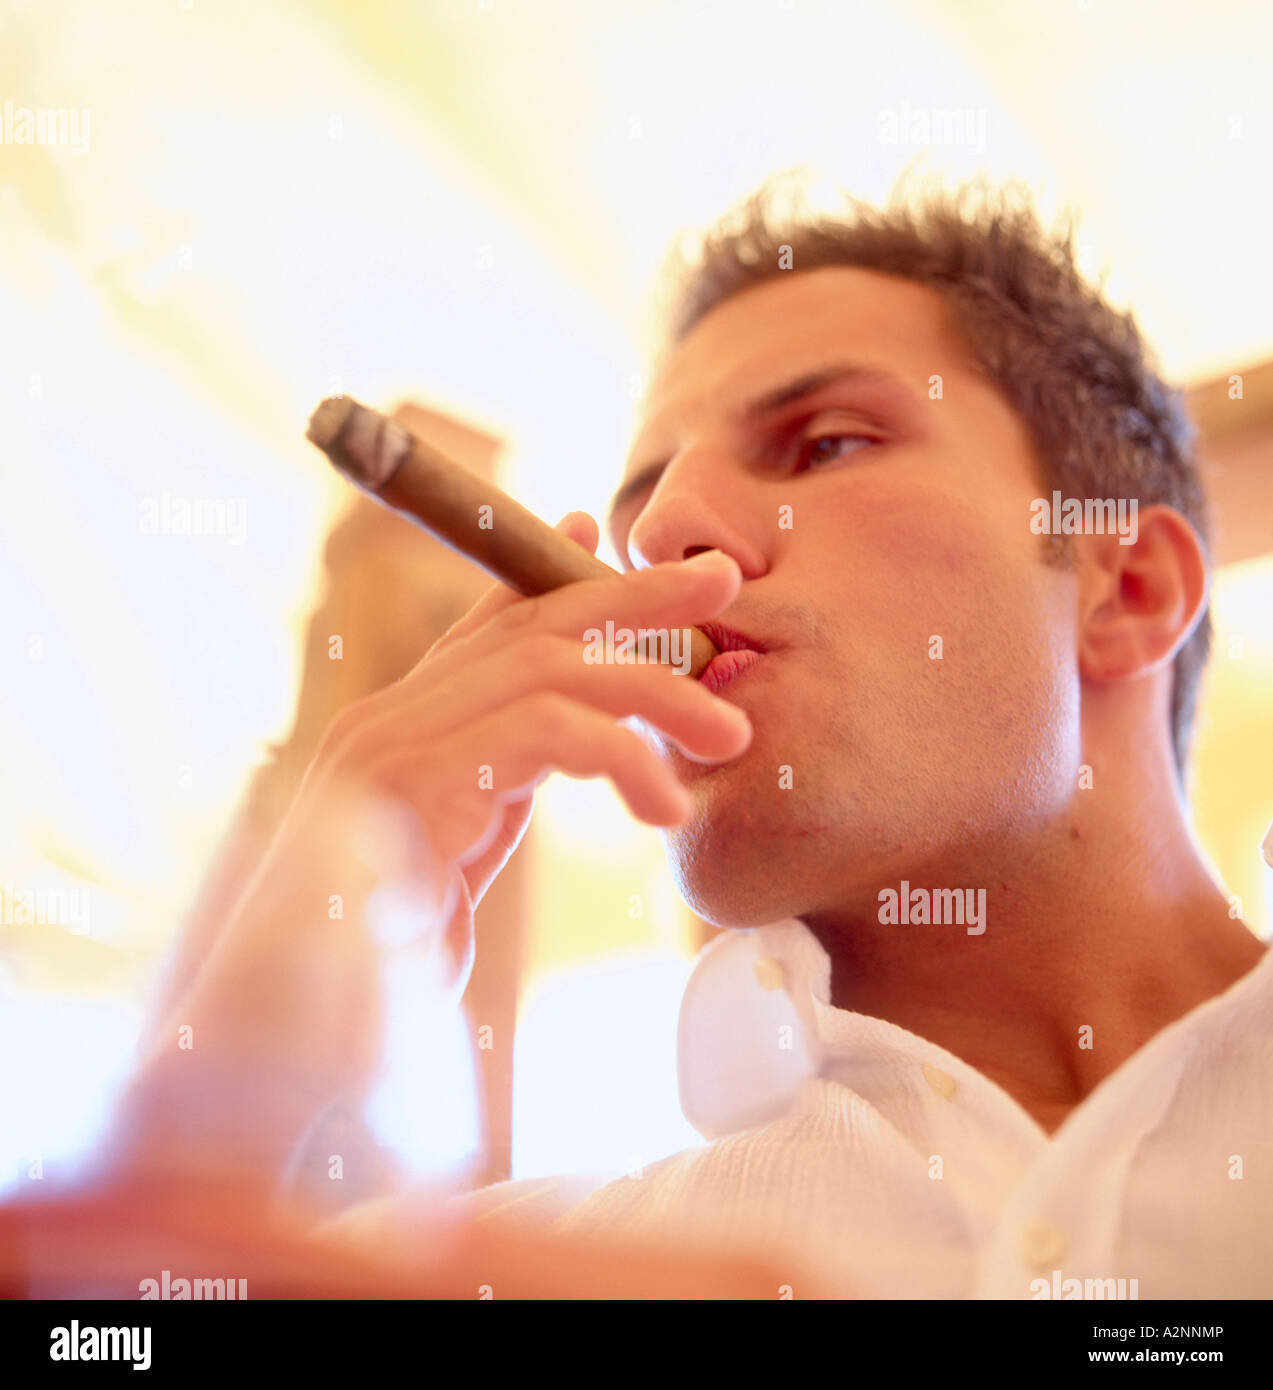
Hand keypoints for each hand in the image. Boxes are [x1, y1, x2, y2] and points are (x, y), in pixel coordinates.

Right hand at [277, 511, 750, 989]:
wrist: (279, 1041)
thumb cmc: (369, 966)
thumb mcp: (449, 860)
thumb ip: (492, 797)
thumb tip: (544, 764)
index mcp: (403, 730)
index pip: (488, 628)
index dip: (556, 576)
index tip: (610, 540)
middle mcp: (391, 719)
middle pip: (528, 623)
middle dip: (632, 595)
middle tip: (720, 579)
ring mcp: (393, 744)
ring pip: (546, 666)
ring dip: (652, 689)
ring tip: (728, 735)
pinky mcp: (413, 784)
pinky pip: (540, 731)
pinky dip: (619, 754)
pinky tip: (665, 808)